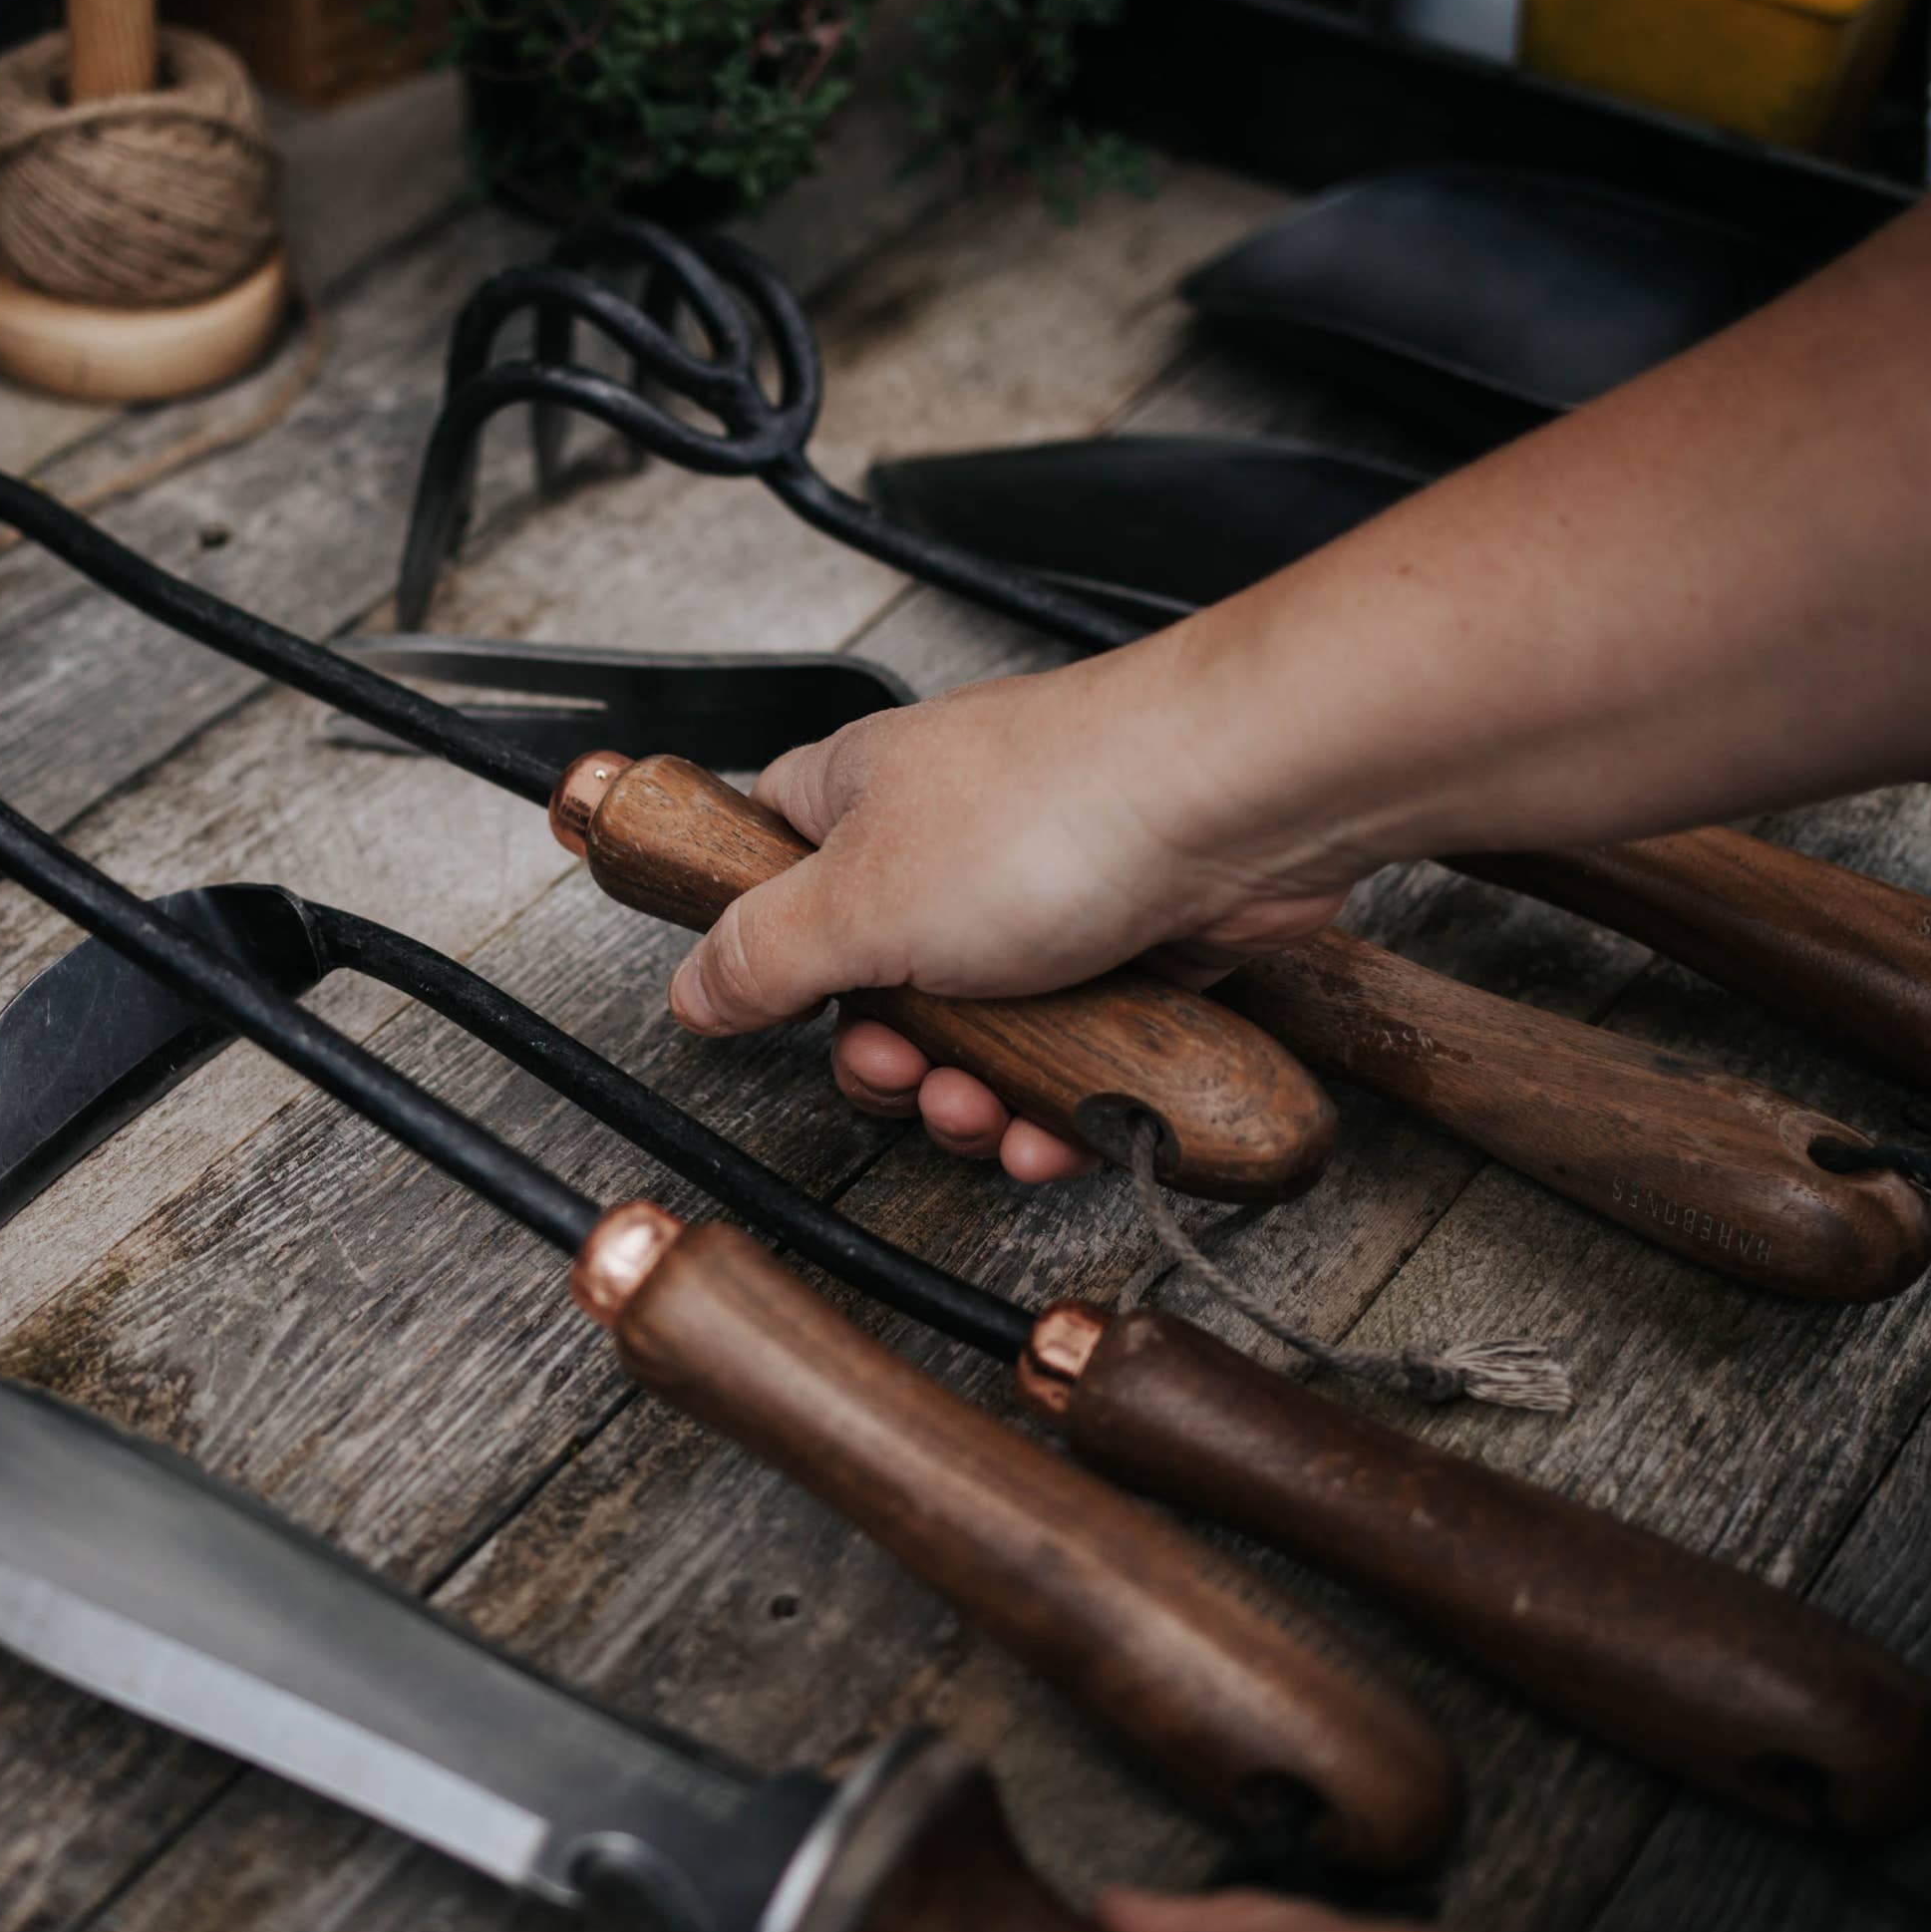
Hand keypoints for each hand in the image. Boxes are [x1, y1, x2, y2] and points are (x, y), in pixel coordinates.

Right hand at [665, 653, 1361, 1180]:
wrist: (1239, 804)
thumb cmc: (1056, 809)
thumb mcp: (859, 901)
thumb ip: (762, 955)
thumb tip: (691, 989)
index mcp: (862, 800)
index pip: (773, 860)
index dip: (765, 943)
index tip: (776, 1005)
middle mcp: (950, 843)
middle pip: (876, 983)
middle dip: (889, 1060)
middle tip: (907, 1070)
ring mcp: (1042, 898)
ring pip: (976, 1032)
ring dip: (972, 1097)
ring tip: (990, 1112)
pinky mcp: (1126, 950)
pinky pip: (1067, 1051)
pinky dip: (1057, 1103)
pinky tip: (1057, 1131)